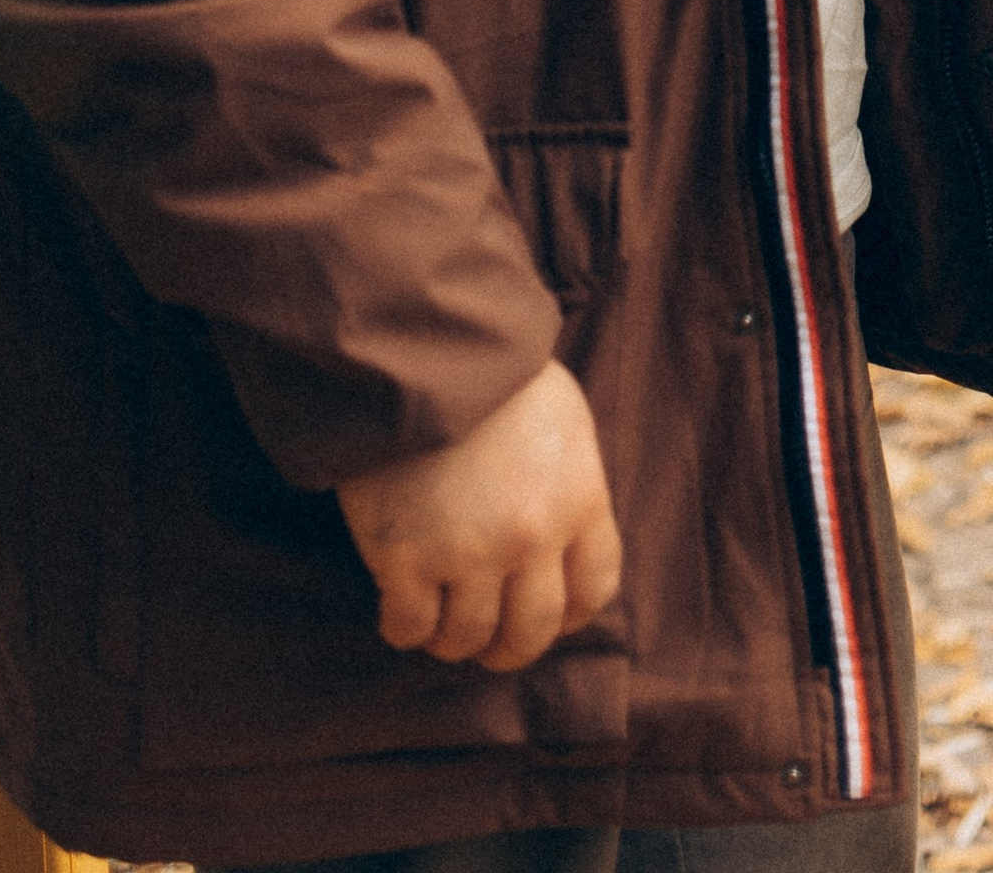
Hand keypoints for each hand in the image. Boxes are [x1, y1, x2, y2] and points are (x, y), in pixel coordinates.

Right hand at [338, 357, 621, 673]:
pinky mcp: (406, 558)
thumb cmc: (495, 376)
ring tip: (440, 625)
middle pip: (531, 630)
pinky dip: (405, 628)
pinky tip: (400, 608)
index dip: (568, 615)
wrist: (423, 345)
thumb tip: (561, 540)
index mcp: (580, 499)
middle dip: (510, 647)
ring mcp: (469, 552)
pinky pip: (409, 627)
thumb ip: (568, 485)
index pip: (593, 590)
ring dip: (453, 641)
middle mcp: (533, 536)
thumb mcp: (564, 422)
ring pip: (467, 638)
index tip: (547, 617)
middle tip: (489, 643)